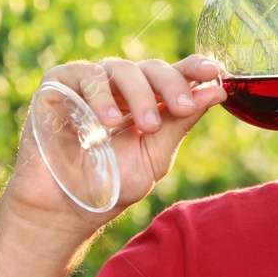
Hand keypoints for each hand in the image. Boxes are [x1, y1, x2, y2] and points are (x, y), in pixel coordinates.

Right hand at [3, 55, 227, 239]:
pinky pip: (85, 75)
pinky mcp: (59, 85)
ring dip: (140, 95)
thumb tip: (218, 91)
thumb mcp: (155, 155)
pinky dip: (100, 95)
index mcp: (147, 101)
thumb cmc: (111, 184)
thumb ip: (182, 122)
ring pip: (121, 68)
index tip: (214, 71)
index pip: (173, 74)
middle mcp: (120, 88)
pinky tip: (107, 122)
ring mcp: (89, 84)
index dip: (194, 67)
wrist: (66, 209)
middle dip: (171, 84)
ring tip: (146, 126)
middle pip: (152, 68)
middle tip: (182, 106)